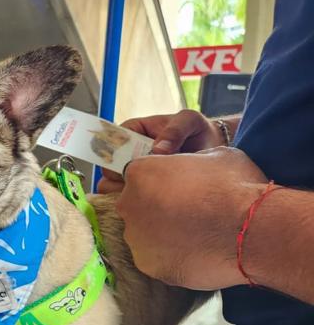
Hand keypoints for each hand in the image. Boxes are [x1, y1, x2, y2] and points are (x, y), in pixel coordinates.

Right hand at [97, 110, 226, 192]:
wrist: (215, 150)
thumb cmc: (199, 131)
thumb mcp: (189, 121)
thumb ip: (174, 130)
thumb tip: (157, 149)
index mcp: (135, 131)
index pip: (113, 140)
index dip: (113, 152)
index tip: (125, 163)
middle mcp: (131, 153)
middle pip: (110, 166)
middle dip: (118, 176)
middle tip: (135, 182)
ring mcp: (138, 172)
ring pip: (115, 184)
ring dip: (123, 191)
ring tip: (144, 194)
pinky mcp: (145, 189)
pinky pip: (132, 197)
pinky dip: (135, 202)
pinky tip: (148, 204)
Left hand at [116, 148, 266, 288]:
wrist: (252, 231)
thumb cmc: (236, 187)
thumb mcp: (213, 156)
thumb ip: (189, 162)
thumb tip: (190, 168)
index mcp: (139, 173)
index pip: (140, 176)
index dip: (162, 182)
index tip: (181, 189)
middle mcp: (128, 205)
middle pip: (138, 207)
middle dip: (158, 209)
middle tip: (189, 214)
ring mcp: (136, 239)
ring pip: (145, 235)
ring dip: (164, 235)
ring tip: (196, 236)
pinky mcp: (149, 266)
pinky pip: (157, 260)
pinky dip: (173, 258)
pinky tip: (197, 253)